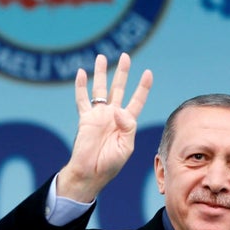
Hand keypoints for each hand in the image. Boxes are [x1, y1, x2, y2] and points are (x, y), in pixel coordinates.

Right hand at [56, 53, 152, 201]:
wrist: (91, 173)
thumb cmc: (110, 164)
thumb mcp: (126, 147)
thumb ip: (127, 126)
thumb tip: (117, 109)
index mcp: (127, 122)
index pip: (137, 100)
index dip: (143, 87)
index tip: (148, 73)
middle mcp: (113, 115)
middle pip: (119, 88)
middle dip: (123, 73)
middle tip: (125, 56)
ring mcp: (99, 115)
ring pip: (100, 89)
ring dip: (101, 73)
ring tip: (101, 57)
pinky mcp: (85, 118)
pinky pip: (82, 99)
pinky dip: (81, 86)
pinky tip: (81, 73)